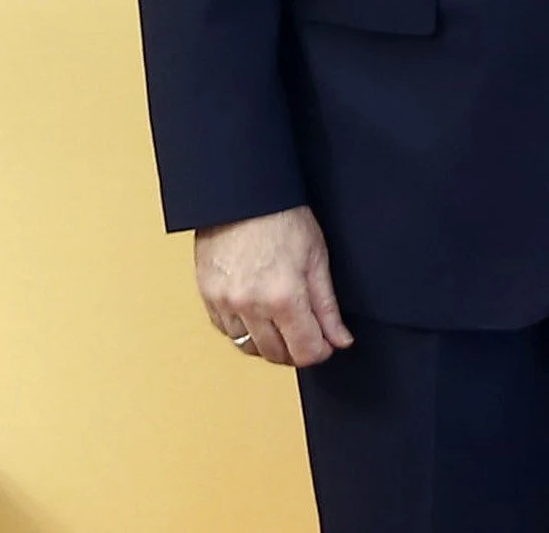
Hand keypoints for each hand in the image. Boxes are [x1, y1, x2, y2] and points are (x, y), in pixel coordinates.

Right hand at [193, 206, 349, 366]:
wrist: (243, 195)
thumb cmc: (282, 218)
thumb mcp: (317, 259)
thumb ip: (327, 307)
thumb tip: (340, 340)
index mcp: (283, 296)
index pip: (305, 351)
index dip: (321, 351)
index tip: (325, 343)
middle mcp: (250, 305)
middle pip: (276, 355)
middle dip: (296, 349)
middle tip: (305, 332)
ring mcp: (225, 302)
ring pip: (249, 347)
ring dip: (268, 343)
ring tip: (280, 322)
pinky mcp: (208, 296)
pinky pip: (226, 331)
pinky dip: (243, 330)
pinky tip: (256, 313)